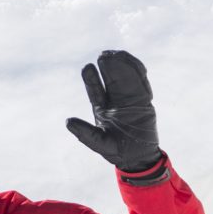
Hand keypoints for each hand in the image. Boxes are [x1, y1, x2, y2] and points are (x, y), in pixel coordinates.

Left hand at [64, 50, 161, 172]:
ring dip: (124, 65)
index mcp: (101, 108)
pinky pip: (142, 83)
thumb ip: (86, 134)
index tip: (88, 67)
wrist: (139, 158)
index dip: (91, 78)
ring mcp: (130, 98)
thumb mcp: (100, 144)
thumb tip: (68, 122)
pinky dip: (139, 74)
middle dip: (108, 66)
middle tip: (104, 55)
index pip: (95, 89)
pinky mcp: (144, 100)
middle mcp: (114, 100)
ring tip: (119, 55)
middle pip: (111, 78)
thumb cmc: (117, 152)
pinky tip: (136, 67)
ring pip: (126, 77)